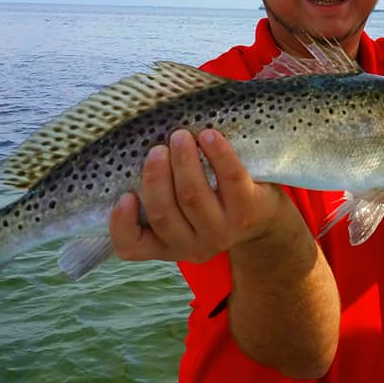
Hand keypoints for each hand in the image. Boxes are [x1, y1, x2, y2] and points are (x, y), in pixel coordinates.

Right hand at [108, 128, 292, 263]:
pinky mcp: (247, 213)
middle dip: (155, 177)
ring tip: (180, 136)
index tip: (124, 195)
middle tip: (156, 149)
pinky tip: (209, 136)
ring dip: (183, 162)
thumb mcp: (181, 212)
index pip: (131, 247)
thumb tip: (135, 151)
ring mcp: (221, 233)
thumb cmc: (210, 205)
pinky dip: (217, 154)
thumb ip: (159, 193)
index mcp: (166, 245)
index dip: (121, 224)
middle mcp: (191, 246)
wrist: (263, 220)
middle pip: (163, 214)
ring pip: (193, 197)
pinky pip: (229, 179)